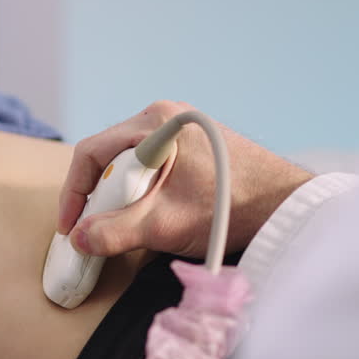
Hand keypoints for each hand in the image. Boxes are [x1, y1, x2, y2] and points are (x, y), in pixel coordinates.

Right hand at [57, 101, 314, 259]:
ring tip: (124, 226)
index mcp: (155, 123)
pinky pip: (151, 169)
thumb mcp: (165, 224)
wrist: (288, 209)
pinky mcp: (194, 148)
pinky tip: (150, 217)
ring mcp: (181, 132)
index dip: (75, 193)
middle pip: (109, 157)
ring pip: (130, 165)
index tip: (71, 226)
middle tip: (94, 230)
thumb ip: (116, 232)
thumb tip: (80, 240)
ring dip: (121, 197)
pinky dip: (141, 193)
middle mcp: (165, 119)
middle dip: (98, 197)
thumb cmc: (232, 208)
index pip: (92, 153)